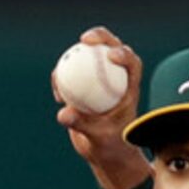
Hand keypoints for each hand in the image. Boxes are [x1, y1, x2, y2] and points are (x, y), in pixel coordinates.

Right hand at [55, 28, 149, 188]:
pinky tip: (57, 91)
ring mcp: (100, 80)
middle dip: (100, 36)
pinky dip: (64, 80)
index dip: (123, 53)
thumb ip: (82, 124)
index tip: (110, 55)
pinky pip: (73, 76)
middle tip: (85, 39)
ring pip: (90, 58)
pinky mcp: (85, 86)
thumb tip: (63, 114)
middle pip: (111, 48)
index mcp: (130, 86)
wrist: (106, 152)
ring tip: (61, 67)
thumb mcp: (99, 138)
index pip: (131, 63)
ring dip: (75, 55)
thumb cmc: (110, 146)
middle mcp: (117, 78)